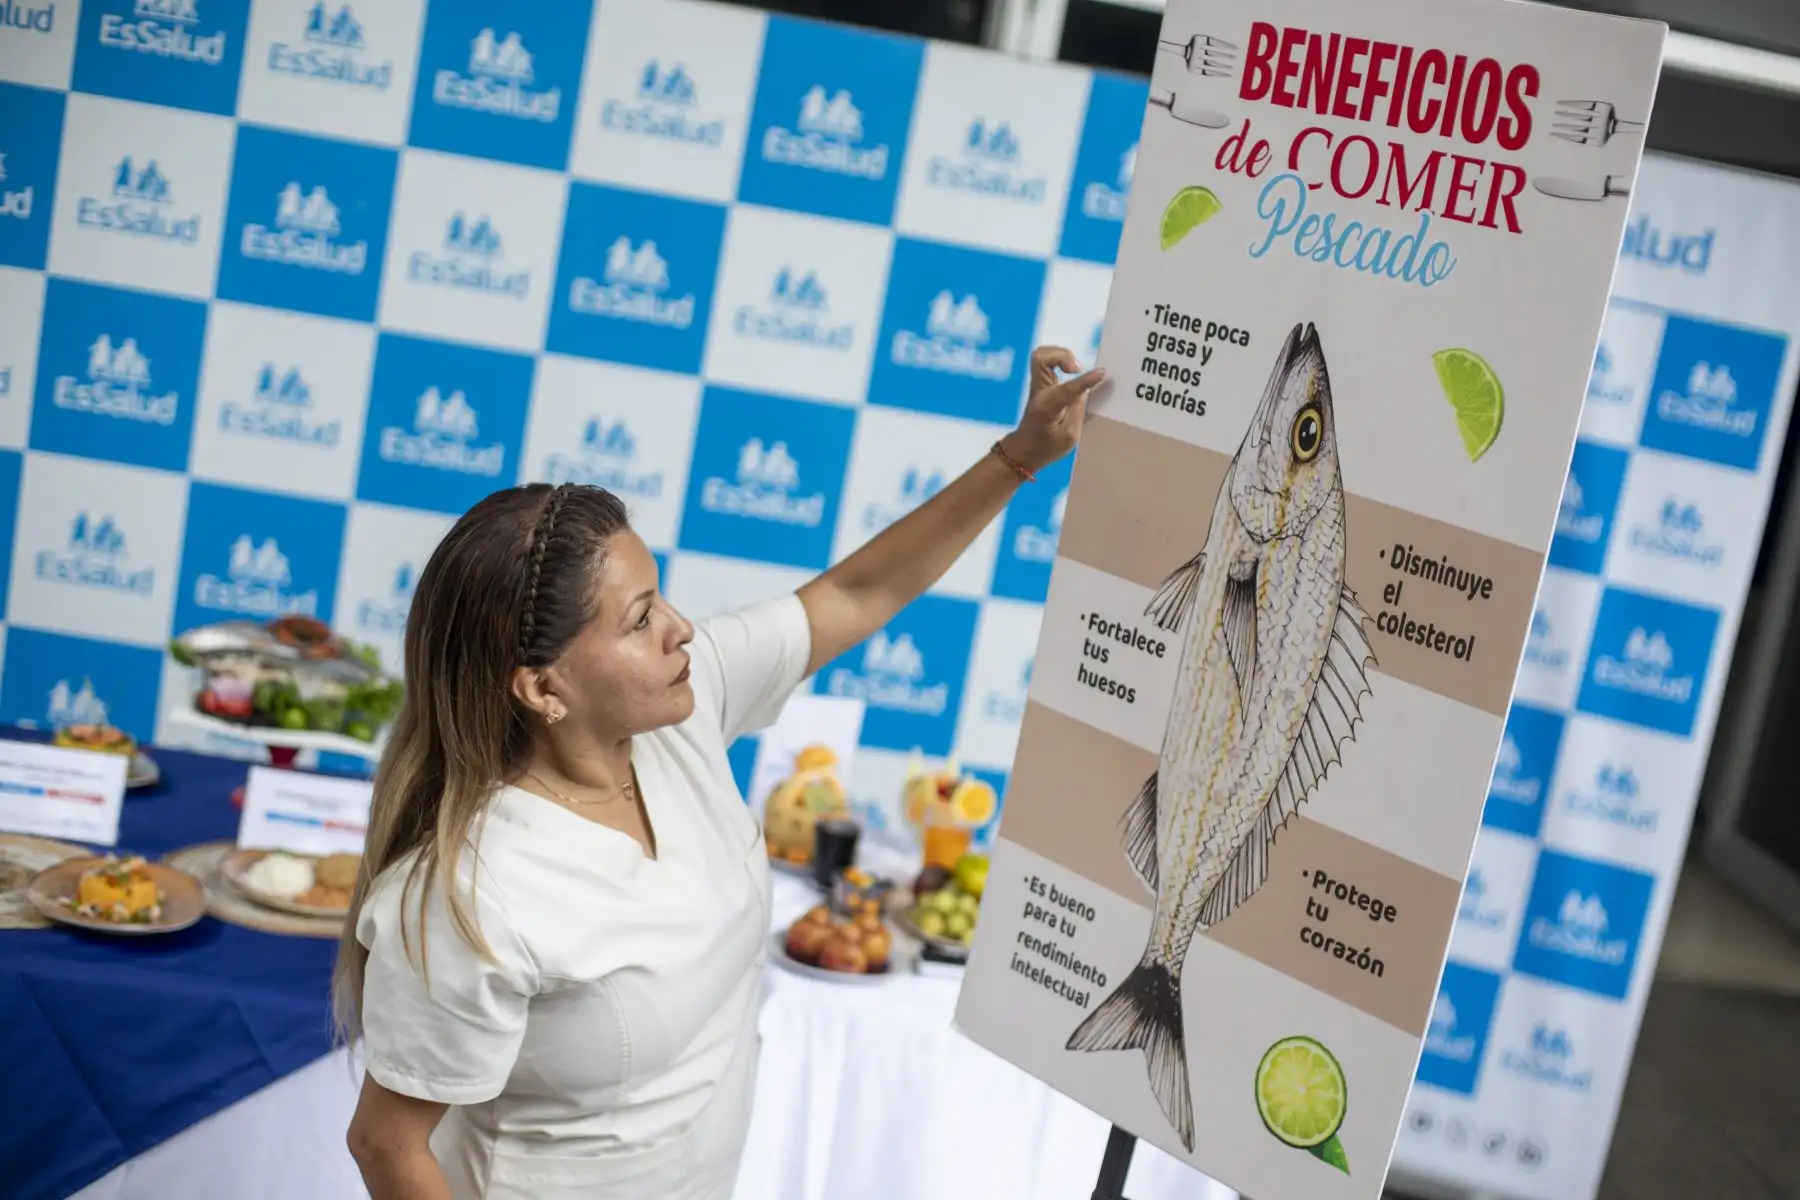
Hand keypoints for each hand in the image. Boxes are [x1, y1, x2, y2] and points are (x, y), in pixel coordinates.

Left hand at [1000, 346, 1106, 474]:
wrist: (1023, 450)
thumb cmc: (1047, 447)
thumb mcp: (1069, 437)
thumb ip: (1078, 411)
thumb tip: (1086, 389)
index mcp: (1047, 408)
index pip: (1066, 389)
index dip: (1085, 380)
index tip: (1101, 373)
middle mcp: (1040, 392)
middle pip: (1040, 358)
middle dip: (1062, 356)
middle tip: (1077, 369)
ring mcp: (1037, 386)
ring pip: (1042, 355)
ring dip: (1061, 356)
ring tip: (1076, 369)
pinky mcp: (1040, 384)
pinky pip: (1047, 362)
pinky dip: (1060, 359)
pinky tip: (1071, 370)